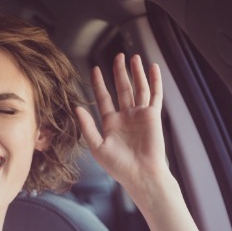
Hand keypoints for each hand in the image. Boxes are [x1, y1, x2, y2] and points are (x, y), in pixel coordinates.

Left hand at [76, 53, 169, 195]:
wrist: (140, 174)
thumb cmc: (118, 166)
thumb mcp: (97, 146)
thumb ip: (87, 126)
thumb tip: (76, 108)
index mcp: (110, 122)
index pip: (103, 97)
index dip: (98, 83)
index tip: (94, 69)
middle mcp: (125, 116)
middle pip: (122, 88)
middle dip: (119, 72)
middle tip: (117, 55)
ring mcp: (140, 115)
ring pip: (138, 88)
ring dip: (136, 73)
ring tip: (133, 57)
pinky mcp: (153, 116)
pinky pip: (154, 95)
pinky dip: (154, 81)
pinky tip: (153, 68)